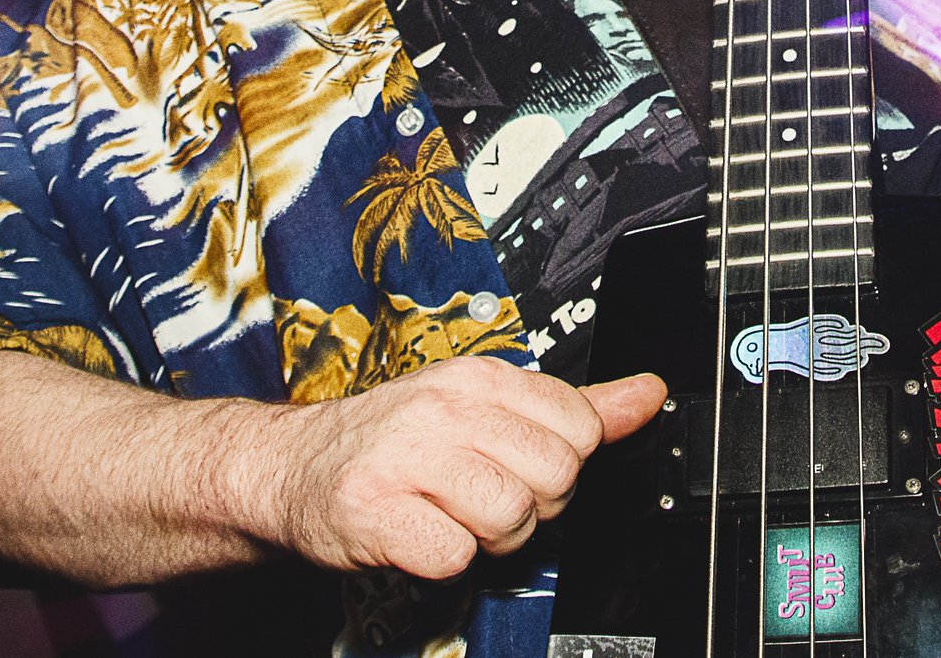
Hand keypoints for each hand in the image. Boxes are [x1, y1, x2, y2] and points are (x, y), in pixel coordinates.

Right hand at [249, 356, 663, 578]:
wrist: (290, 469)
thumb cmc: (394, 441)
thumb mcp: (483, 407)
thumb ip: (575, 406)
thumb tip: (650, 394)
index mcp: (478, 377)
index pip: (580, 426)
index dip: (561, 462)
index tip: (519, 463)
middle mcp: (444, 409)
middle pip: (555, 478)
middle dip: (530, 506)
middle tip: (481, 497)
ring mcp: (406, 459)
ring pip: (512, 518)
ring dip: (489, 539)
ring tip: (450, 517)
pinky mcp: (376, 514)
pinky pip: (455, 557)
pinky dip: (444, 562)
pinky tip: (420, 536)